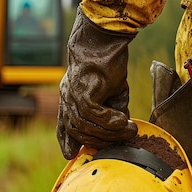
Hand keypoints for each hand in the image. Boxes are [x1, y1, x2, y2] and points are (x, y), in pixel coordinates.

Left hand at [57, 7, 137, 158]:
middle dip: (100, 139)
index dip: (65, 140)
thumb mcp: (112, 89)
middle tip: (124, 138)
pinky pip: (93, 113)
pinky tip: (123, 122)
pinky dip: (108, 121)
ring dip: (109, 132)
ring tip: (129, 130)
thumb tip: (121, 128)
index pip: (62, 124)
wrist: (105, 37)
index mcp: (70, 95)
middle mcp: (66, 96)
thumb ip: (112, 110)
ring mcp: (71, 93)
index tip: (70, 154)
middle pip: (77, 130)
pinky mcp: (82, 89)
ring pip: (85, 124)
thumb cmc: (109, 60)